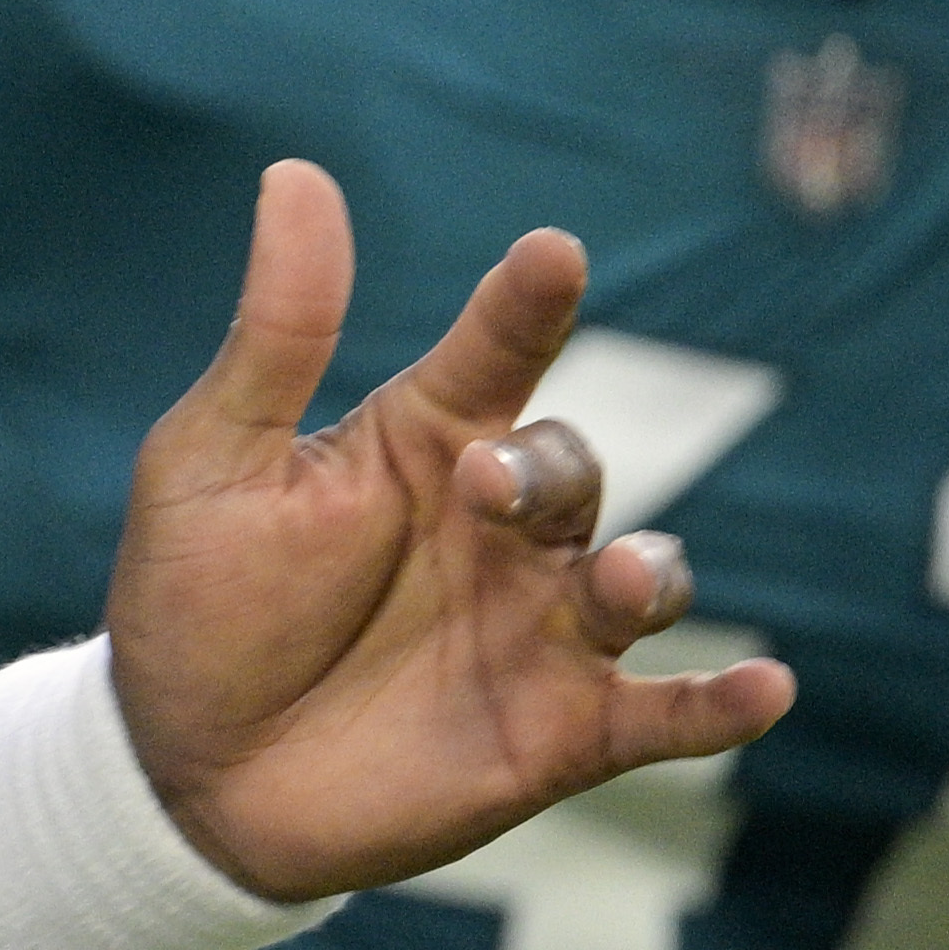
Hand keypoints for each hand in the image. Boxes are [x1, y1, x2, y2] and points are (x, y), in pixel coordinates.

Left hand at [104, 163, 794, 901]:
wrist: (182, 775)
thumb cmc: (194, 604)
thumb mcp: (215, 461)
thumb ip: (280, 332)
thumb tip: (295, 174)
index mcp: (426, 445)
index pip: (501, 352)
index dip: (531, 302)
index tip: (550, 256)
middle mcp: (500, 530)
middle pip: (573, 466)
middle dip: (548, 469)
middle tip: (486, 487)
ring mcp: (539, 630)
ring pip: (640, 578)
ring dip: (644, 573)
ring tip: (618, 581)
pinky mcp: (559, 734)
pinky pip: (663, 714)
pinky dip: (722, 704)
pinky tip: (766, 688)